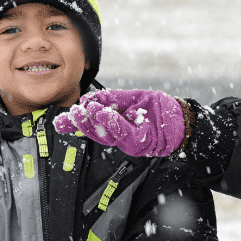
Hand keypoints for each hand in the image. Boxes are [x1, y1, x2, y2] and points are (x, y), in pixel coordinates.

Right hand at [54, 89, 184, 156]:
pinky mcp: (141, 142)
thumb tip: (87, 100)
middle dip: (82, 124)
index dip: (75, 125)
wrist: (181, 118)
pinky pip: (124, 134)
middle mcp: (121, 137)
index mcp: (116, 127)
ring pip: (108, 135)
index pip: (92, 127)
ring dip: (96, 122)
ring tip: (88, 109)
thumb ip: (110, 99)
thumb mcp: (131, 98)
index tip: (59, 122)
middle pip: (96, 133)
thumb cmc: (157, 108)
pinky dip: (113, 124)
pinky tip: (104, 113)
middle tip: (72, 113)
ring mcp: (130, 142)